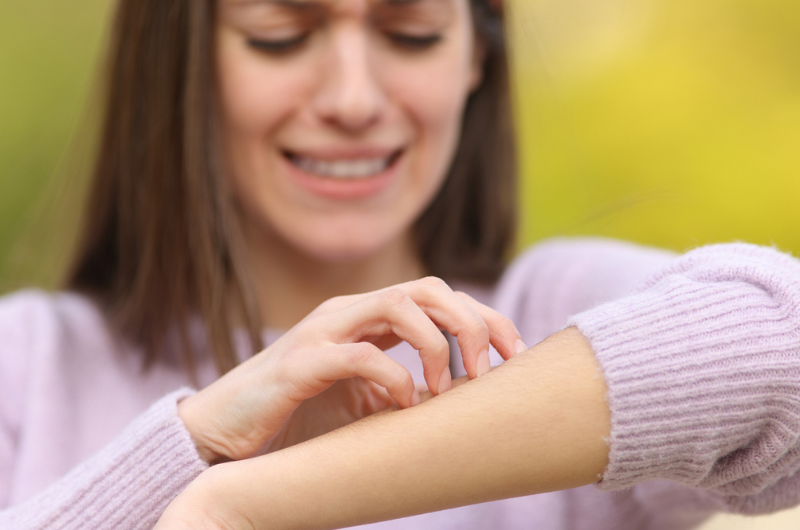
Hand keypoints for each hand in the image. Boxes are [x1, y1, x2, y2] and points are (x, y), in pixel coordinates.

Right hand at [178, 277, 525, 461]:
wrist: (225, 435)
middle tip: (488, 370)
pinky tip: (404, 404)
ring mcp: (322, 332)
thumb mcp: (361, 400)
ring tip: (446, 386)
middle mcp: (347, 312)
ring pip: (398, 304)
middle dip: (471, 322)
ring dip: (437, 343)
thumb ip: (401, 387)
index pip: (438, 297)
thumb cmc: (296, 418)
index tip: (515, 354)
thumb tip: (459, 401)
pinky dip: (393, 377)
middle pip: (428, 288)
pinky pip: (360, 354)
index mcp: (366, 318)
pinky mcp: (301, 363)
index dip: (484, 318)